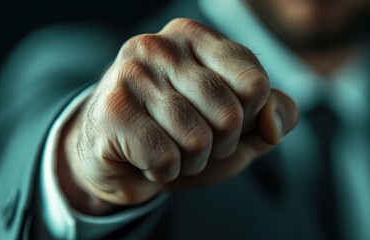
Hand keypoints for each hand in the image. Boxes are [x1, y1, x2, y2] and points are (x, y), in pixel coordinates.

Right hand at [58, 18, 297, 213]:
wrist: (115, 157)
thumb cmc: (176, 134)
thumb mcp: (234, 125)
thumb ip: (269, 116)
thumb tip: (274, 124)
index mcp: (195, 38)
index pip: (254, 82)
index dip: (246, 119)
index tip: (217, 122)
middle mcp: (160, 46)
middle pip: (229, 115)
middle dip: (218, 147)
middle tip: (190, 143)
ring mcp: (132, 75)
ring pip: (198, 140)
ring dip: (189, 163)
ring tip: (166, 150)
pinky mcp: (113, 110)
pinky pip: (165, 158)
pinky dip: (163, 173)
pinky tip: (143, 158)